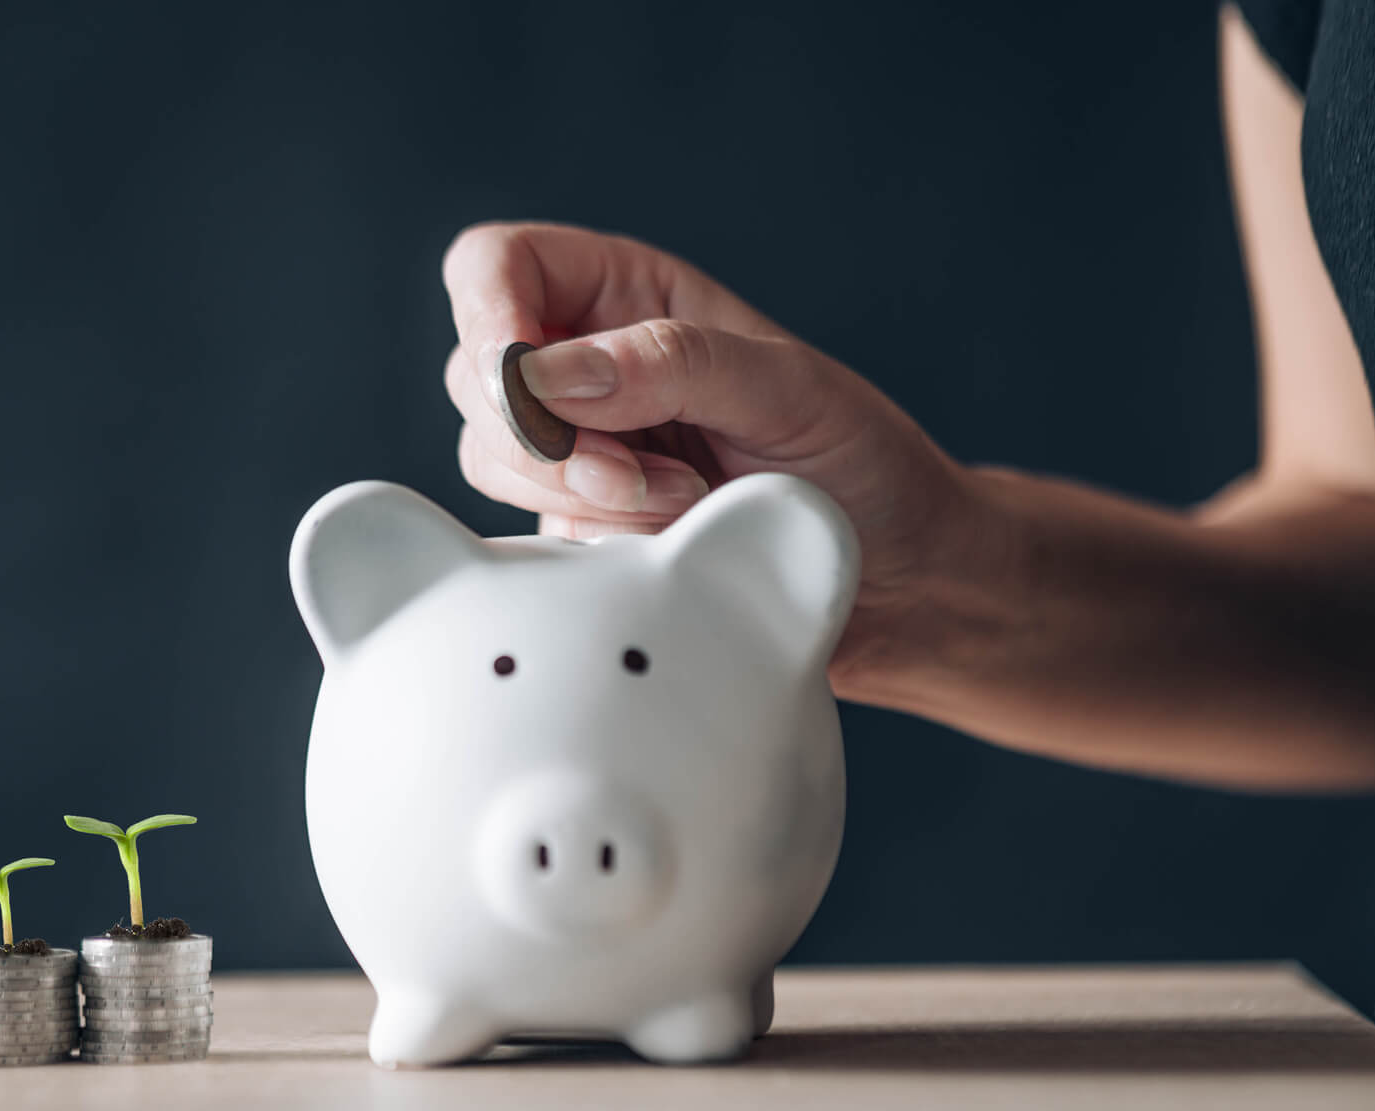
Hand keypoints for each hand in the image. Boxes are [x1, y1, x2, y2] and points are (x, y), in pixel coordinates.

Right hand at [441, 222, 978, 689]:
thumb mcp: (787, 389)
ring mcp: (576, 456)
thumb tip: (544, 377)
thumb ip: (673, 363)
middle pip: (474, 376)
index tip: (525, 388)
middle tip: (657, 481)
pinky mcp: (581, 536)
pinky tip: (667, 555)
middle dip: (548, 439)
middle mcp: (587, 367)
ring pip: (491, 464)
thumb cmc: (862, 463)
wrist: (899, 580)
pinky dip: (590, 552)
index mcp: (630, 294)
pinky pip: (531, 543)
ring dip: (578, 500)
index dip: (486, 318)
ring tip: (688, 509)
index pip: (495, 265)